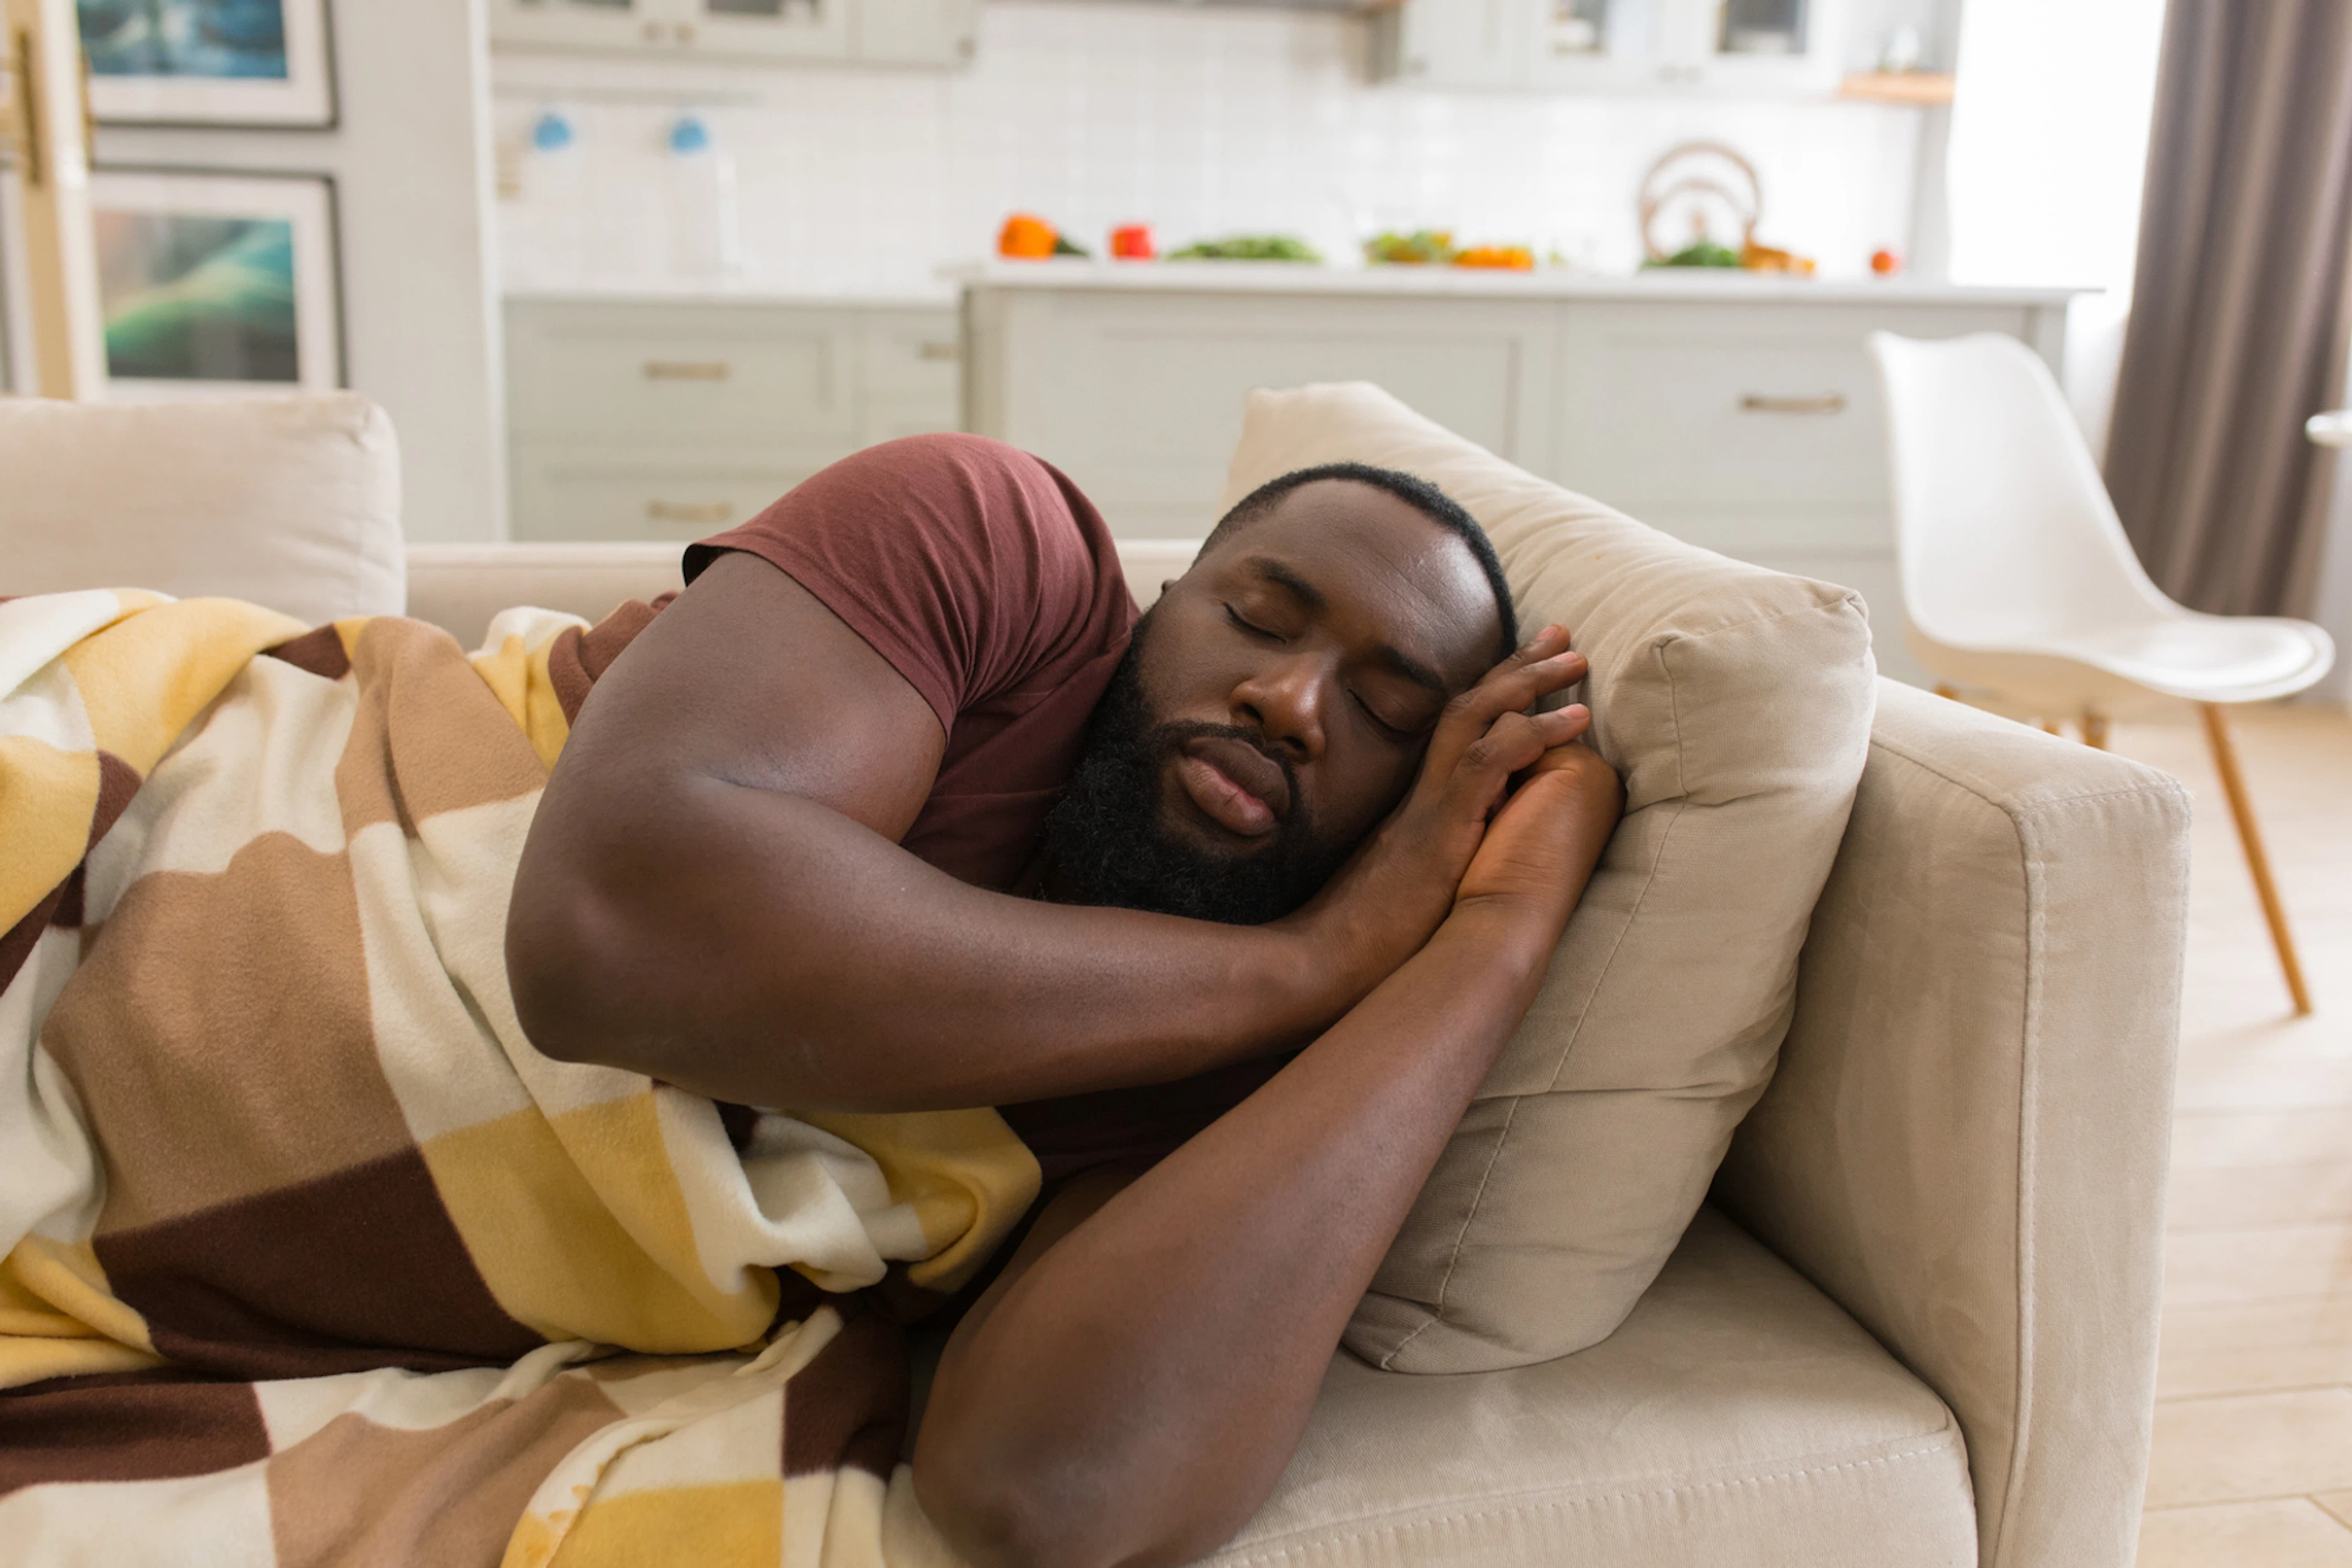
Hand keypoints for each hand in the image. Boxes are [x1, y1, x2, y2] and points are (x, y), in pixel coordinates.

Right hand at [1284, 625, 1591, 1004]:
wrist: (1320, 968)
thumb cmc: (1361, 944)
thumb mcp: (1403, 892)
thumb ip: (1427, 866)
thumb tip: (1453, 865)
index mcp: (1415, 809)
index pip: (1457, 735)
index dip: (1493, 694)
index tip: (1529, 663)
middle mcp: (1420, 795)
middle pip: (1468, 708)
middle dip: (1516, 666)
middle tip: (1561, 633)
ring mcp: (1428, 808)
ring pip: (1477, 720)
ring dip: (1528, 684)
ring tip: (1576, 659)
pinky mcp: (1439, 830)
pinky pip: (1488, 765)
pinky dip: (1532, 734)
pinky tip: (1574, 720)